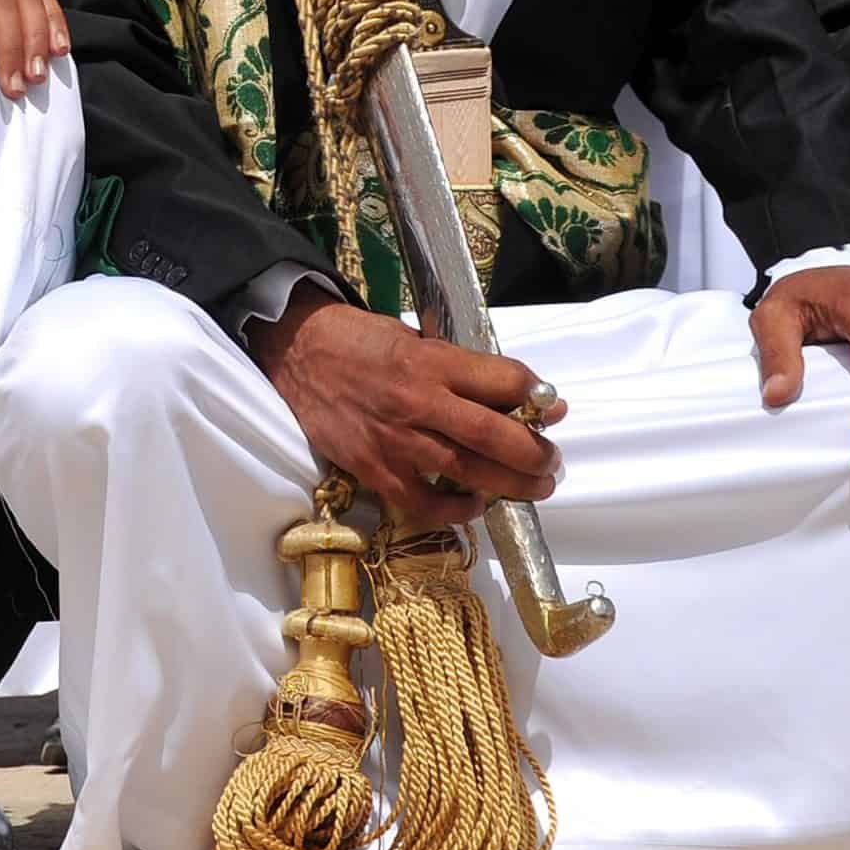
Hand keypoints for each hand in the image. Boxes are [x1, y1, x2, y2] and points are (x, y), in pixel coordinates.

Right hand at [246, 283, 559, 532]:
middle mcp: (418, 401)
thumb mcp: (415, 339)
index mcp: (432, 361)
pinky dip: (456, 511)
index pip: (504, 382)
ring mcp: (395, 440)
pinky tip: (475, 505)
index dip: (538, 398)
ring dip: (511, 485)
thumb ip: (462, 367)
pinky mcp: (372, 468)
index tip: (553, 410)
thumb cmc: (359, 340)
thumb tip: (519, 392)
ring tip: (534, 488)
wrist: (297, 352)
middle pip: (495, 436)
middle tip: (551, 462)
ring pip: (468, 473)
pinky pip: (424, 503)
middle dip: (535, 454)